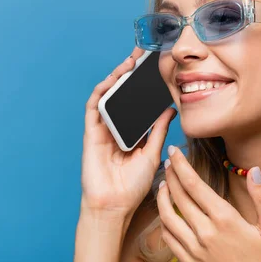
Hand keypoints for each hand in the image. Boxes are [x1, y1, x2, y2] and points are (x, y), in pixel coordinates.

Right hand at [81, 47, 176, 217]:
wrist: (114, 206)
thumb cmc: (132, 186)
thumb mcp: (152, 154)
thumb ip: (158, 131)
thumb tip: (169, 110)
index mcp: (132, 132)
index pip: (137, 102)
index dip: (144, 85)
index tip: (156, 68)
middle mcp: (116, 127)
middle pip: (122, 94)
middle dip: (130, 74)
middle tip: (142, 54)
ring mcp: (102, 129)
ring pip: (108, 96)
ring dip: (116, 77)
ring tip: (130, 61)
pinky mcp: (91, 132)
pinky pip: (94, 107)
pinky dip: (102, 91)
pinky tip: (112, 79)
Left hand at [157, 146, 260, 261]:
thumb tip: (255, 171)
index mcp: (225, 219)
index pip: (195, 185)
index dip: (181, 166)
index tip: (174, 151)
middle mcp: (205, 231)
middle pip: (178, 196)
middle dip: (171, 175)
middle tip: (168, 161)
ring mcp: (194, 248)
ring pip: (167, 216)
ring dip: (162, 197)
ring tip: (163, 184)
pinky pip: (168, 238)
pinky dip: (163, 222)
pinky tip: (166, 215)